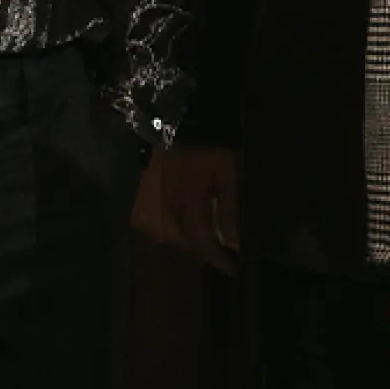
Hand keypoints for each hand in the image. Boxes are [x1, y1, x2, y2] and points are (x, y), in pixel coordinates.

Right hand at [138, 146, 241, 273]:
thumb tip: (234, 243)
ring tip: (215, 247)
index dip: (218, 260)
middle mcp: (169, 209)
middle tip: (227, 260)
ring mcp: (159, 201)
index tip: (234, 270)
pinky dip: (184, 230)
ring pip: (176, 233)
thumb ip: (230, 211)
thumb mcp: (229, 177)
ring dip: (195, 243)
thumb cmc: (212, 147)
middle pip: (187, 243)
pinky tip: (197, 228)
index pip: (203, 245)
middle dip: (207, 254)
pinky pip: (169, 221)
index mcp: (187, 207)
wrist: (185, 118)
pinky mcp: (155, 192)